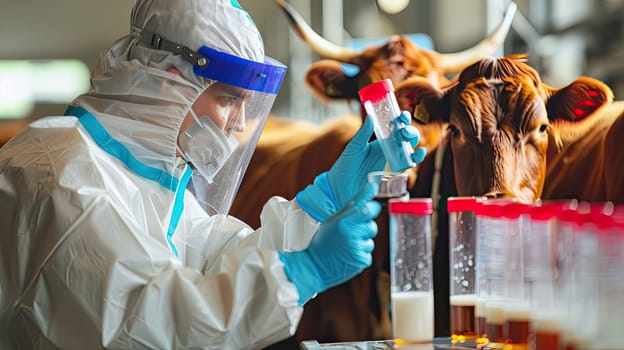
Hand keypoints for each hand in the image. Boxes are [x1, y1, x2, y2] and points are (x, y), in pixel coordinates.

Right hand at [280, 182, 381, 304]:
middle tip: (347, 232)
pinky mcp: (362, 261)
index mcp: (345, 221)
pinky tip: (348, 254)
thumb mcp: (334, 218)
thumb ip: (355, 203)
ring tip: (345, 245)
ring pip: (370, 240)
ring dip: (361, 241)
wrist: (314, 265)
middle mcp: (353, 235)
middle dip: (363, 228)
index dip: (371, 209)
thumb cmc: (324, 238)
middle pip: (372, 226)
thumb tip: (373, 186)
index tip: (366, 211)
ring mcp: (358, 249)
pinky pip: (368, 253)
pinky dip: (360, 254)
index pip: (369, 209)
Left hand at [296, 111, 425, 221]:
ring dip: (414, 142)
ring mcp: (391, 161)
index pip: (394, 127)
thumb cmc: (345, 166)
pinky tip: (419, 152)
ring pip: (409, 149)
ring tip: (410, 138)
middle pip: (405, 137)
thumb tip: (370, 116)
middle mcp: (388, 149)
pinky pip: (407, 165)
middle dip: (409, 130)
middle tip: (405, 129)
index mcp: (379, 140)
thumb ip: (363, 133)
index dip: (401, 120)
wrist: (340, 188)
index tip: (402, 115)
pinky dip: (415, 158)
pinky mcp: (393, 174)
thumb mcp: (354, 147)